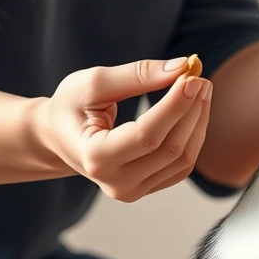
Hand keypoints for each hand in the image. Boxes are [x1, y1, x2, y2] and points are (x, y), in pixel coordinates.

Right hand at [30, 56, 211, 202]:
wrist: (58, 137)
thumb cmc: (71, 106)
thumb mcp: (94, 83)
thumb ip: (137, 75)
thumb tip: (181, 68)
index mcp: (95, 157)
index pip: (147, 135)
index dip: (175, 106)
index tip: (192, 78)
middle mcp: (115, 183)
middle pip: (170, 148)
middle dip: (191, 110)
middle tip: (200, 78)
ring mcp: (133, 191)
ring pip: (182, 159)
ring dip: (198, 122)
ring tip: (200, 90)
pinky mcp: (147, 189)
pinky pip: (181, 166)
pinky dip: (194, 136)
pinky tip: (194, 111)